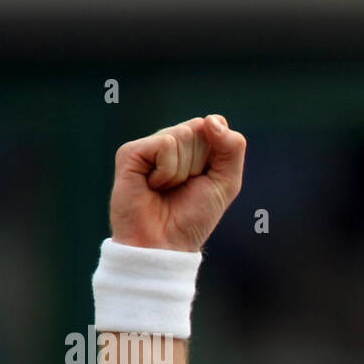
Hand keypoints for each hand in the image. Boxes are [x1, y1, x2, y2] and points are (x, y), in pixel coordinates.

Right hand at [109, 114, 245, 252]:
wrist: (166, 243)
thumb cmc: (194, 217)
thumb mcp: (226, 183)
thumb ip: (232, 148)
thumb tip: (212, 120)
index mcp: (194, 147)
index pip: (216, 125)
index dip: (218, 154)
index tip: (206, 180)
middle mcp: (170, 142)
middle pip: (200, 129)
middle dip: (200, 164)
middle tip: (183, 188)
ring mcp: (149, 146)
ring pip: (182, 135)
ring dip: (183, 171)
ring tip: (166, 189)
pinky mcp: (131, 152)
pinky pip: (164, 144)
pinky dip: (167, 171)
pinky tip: (152, 186)